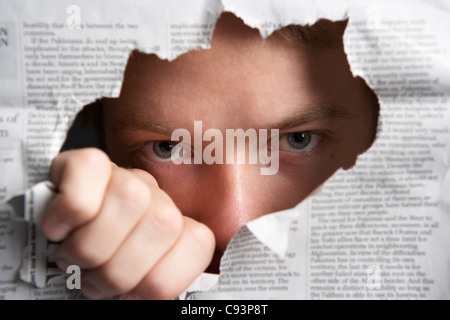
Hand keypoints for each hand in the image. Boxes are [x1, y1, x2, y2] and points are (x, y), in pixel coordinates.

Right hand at [41, 148, 214, 298]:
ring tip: (73, 257)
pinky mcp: (86, 163)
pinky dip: (69, 214)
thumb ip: (154, 283)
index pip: (198, 242)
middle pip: (164, 223)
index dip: (161, 281)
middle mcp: (153, 195)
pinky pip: (89, 175)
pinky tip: (59, 229)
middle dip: (119, 271)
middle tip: (94, 279)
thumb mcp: (131, 276)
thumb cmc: (93, 254)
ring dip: (91, 247)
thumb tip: (146, 299)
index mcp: (170, 223)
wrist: (52, 217)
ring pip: (130, 200)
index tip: (130, 295)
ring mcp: (123, 175)